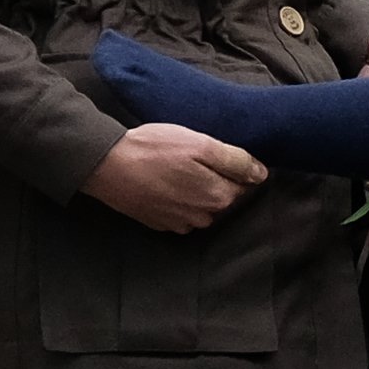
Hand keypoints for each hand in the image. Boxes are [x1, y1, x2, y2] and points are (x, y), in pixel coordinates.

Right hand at [79, 123, 267, 233]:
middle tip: (195, 158)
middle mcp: (202, 217)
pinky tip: (166, 182)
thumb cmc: (155, 149)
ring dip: (197, 190)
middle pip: (224, 197)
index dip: (236, 167)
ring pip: (202, 206)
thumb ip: (235, 161)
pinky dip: (178, 199)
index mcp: (217, 197)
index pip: (245, 185)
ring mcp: (179, 223)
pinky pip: (181, 212)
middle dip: (216, 178)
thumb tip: (261, 174)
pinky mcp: (160, 223)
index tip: (219, 154)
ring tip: (178, 168)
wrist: (107, 166)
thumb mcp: (201, 145)